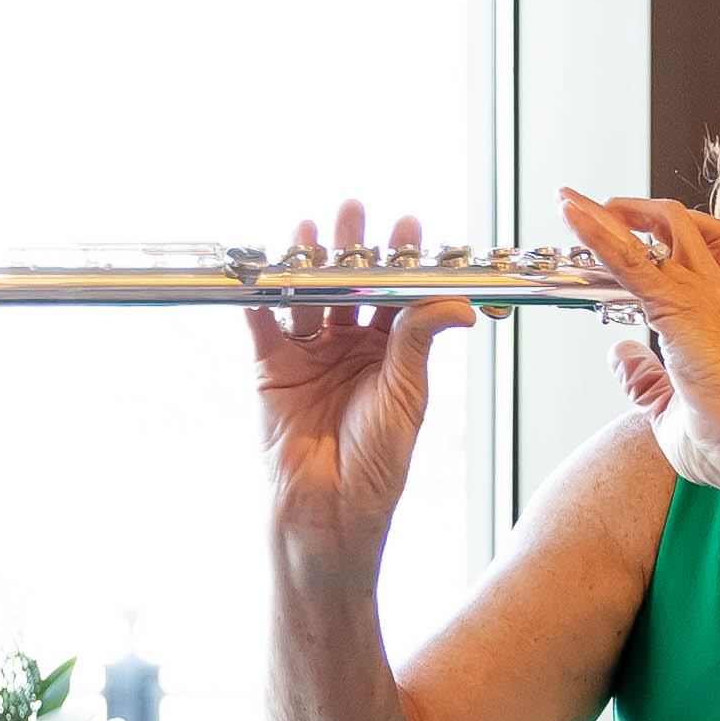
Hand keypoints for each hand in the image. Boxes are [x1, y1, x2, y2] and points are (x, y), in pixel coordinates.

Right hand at [251, 198, 477, 565]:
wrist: (331, 509)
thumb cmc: (377, 464)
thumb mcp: (406, 394)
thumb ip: (419, 340)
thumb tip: (459, 303)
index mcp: (390, 352)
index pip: (396, 294)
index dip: (401, 260)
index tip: (408, 225)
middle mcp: (349, 347)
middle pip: (348, 285)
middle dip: (351, 248)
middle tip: (354, 210)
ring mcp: (309, 355)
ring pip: (306, 297)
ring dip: (306, 263)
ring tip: (310, 230)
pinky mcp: (272, 369)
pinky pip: (263, 325)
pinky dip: (260, 297)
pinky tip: (263, 270)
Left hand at [555, 188, 719, 494]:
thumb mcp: (669, 406)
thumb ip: (644, 379)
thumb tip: (620, 355)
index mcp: (714, 315)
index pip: (693, 254)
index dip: (656, 239)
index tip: (621, 236)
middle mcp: (712, 294)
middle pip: (681, 224)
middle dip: (635, 210)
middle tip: (598, 212)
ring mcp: (699, 295)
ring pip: (657, 226)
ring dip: (608, 211)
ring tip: (572, 204)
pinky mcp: (677, 305)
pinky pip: (629, 257)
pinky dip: (597, 232)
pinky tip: (573, 216)